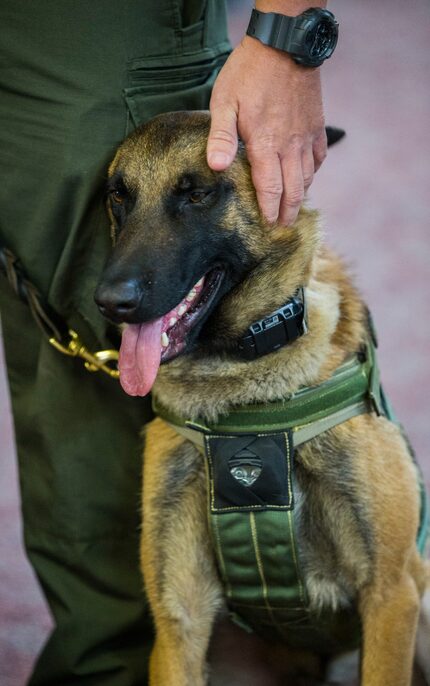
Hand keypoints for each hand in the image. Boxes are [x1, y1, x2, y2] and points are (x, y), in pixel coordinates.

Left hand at [207, 36, 326, 226]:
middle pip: (293, 190)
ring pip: (308, 176)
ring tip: (293, 208)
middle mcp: (290, 146)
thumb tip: (217, 168)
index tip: (268, 226)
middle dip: (288, 213)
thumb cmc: (249, 72)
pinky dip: (313, 172)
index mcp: (266, 145)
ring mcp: (306, 136)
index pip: (270, 189)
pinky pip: (319, 157)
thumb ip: (221, 137)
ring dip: (301, 195)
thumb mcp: (225, 102)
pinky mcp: (316, 124)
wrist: (284, 43)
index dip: (269, 211)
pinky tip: (307, 177)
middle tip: (283, 228)